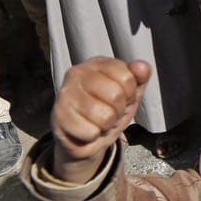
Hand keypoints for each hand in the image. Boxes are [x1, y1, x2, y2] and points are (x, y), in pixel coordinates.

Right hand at [52, 58, 151, 184]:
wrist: (86, 136)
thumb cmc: (109, 108)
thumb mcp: (130, 92)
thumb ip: (139, 78)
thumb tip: (143, 67)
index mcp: (97, 63)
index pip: (127, 77)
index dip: (130, 93)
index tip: (123, 97)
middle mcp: (77, 73)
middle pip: (116, 95)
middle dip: (119, 110)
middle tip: (110, 111)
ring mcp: (65, 95)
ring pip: (104, 116)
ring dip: (107, 125)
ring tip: (99, 121)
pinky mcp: (58, 118)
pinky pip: (90, 132)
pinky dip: (94, 136)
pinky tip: (87, 130)